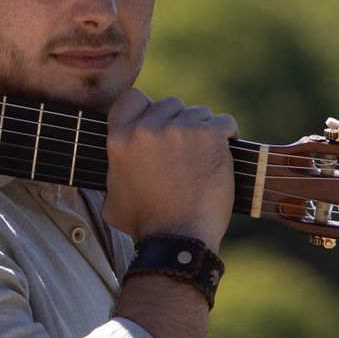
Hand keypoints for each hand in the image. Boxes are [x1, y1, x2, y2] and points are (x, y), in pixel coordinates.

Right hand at [100, 89, 237, 252]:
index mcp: (120, 138)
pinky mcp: (208, 135)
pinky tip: (224, 151)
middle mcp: (147, 128)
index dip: (147, 107)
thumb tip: (115, 169)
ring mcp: (179, 129)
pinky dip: (227, 135)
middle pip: (169, 104)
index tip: (158, 122)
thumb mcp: (111, 198)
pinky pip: (224, 122)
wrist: (178, 239)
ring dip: (203, 130)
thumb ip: (113, 174)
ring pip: (197, 112)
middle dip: (179, 122)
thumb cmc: (145, 224)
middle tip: (186, 148)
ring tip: (205, 155)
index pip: (132, 98)